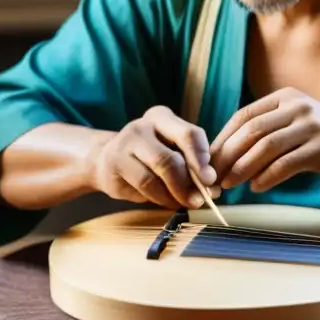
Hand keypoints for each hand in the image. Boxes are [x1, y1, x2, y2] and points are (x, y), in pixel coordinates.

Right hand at [90, 105, 219, 209]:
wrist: (106, 162)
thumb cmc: (148, 159)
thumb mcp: (171, 153)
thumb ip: (191, 165)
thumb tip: (213, 188)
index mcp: (161, 117)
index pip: (189, 133)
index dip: (203, 158)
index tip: (211, 178)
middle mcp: (142, 126)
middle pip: (172, 156)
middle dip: (190, 181)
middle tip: (203, 196)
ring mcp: (125, 144)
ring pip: (158, 173)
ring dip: (177, 192)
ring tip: (188, 202)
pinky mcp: (114, 164)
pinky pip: (145, 184)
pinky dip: (162, 197)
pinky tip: (170, 202)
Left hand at [209, 87, 319, 191]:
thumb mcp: (298, 121)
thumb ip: (269, 129)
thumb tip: (230, 153)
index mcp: (286, 98)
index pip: (244, 115)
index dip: (223, 138)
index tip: (209, 159)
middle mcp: (297, 107)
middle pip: (251, 131)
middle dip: (227, 155)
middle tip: (213, 176)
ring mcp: (310, 126)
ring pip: (265, 147)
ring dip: (242, 168)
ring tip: (230, 184)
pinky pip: (286, 164)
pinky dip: (267, 177)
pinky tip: (257, 187)